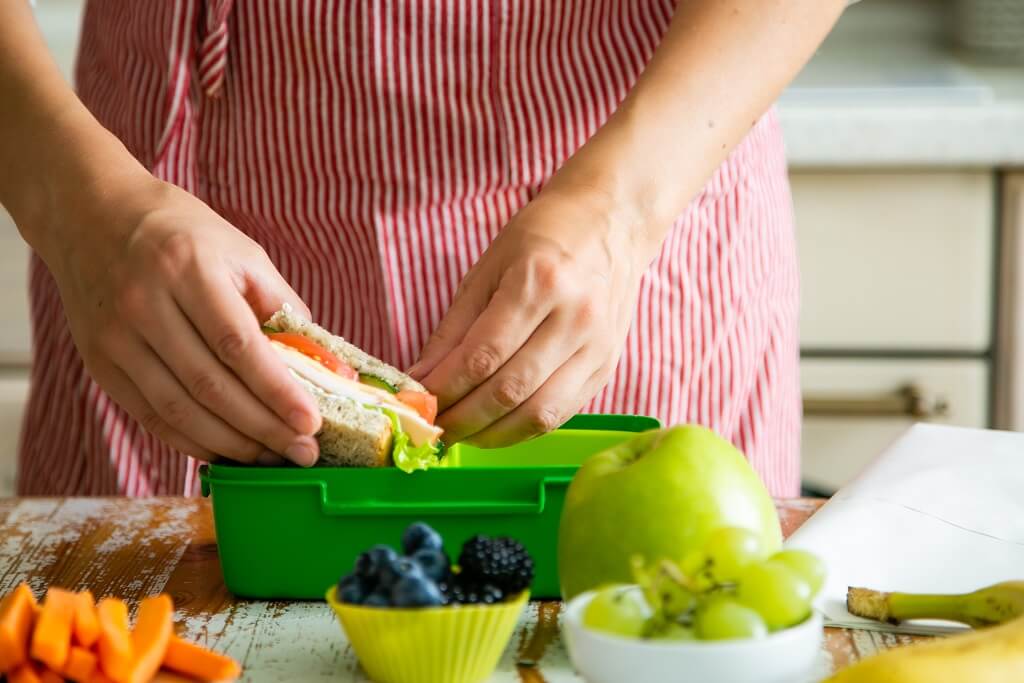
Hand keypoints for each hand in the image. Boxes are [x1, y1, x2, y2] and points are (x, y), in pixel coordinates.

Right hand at [43, 174, 321, 465]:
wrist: (91, 214)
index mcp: (187, 268)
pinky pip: (150, 416)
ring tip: (272, 457)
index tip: (311, 422)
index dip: (277, 391)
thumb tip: (325, 365)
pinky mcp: (99, 362)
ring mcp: (115, 337)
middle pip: (210, 385)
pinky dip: (191, 440)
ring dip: (231, 443)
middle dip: (263, 428)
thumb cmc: (181, 233)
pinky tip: (226, 450)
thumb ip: (282, 307)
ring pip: (178, 410)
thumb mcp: (241, 252)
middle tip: (303, 451)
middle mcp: (144, 304)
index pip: (238, 345)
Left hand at [410, 188, 652, 445]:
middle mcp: (575, 317)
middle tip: (434, 427)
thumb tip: (422, 379)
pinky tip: (497, 428)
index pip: (482, 355)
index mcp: (539, 282)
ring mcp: (597, 346)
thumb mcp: (487, 269)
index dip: (446, 389)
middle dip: (463, 418)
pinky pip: (561, 413)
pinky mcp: (606, 366)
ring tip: (462, 435)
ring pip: (538, 413)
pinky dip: (523, 429)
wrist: (611, 222)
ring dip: (492, 434)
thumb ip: (454, 329)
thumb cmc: (543, 237)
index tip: (418, 404)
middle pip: (509, 390)